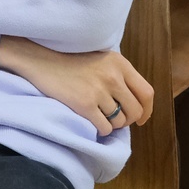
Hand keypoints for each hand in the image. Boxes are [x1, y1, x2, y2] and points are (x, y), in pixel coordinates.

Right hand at [0, 36, 153, 136]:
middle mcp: (113, 76)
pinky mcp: (85, 104)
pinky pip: (104, 128)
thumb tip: (135, 102)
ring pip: (119, 122)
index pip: (146, 93)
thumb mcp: (101, 59)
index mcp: (120, 64)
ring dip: (112, 124)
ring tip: (99, 117)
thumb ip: (119, 75)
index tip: (141, 118)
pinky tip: (91, 120)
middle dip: (127, 120)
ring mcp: (99, 91)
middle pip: (135, 111)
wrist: (41, 60)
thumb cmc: (70, 60)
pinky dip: (100, 129)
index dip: (146, 110)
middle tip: (116, 119)